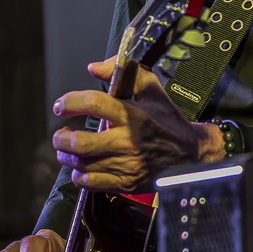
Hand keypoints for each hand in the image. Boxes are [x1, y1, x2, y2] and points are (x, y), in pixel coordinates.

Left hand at [52, 58, 225, 192]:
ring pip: (81, 164)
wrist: (191, 153)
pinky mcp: (126, 183)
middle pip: (80, 142)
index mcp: (133, 115)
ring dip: (67, 155)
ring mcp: (127, 165)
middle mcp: (128, 141)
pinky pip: (90, 183)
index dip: (70, 102)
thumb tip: (93, 68)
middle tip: (61, 133)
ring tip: (67, 148)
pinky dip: (79, 175)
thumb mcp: (151, 89)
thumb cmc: (167, 119)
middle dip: (61, 137)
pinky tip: (82, 166)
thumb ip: (123, 72)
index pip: (93, 103)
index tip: (61, 106)